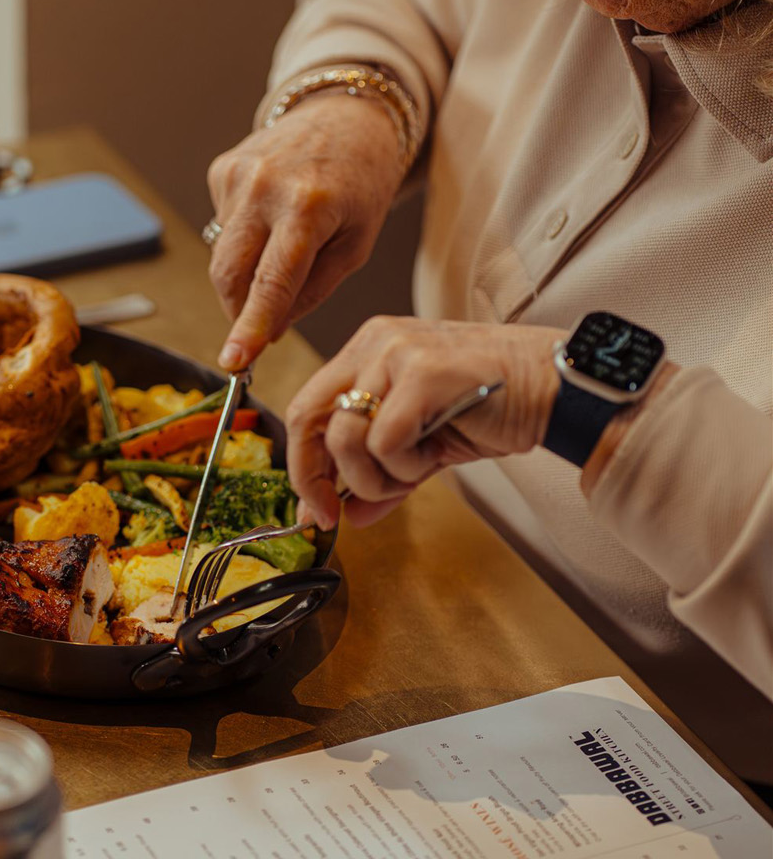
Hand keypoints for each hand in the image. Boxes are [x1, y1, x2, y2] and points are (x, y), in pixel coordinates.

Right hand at [206, 95, 403, 369]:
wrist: (344, 116)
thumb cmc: (361, 184)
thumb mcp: (357, 244)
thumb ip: (313, 291)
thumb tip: (269, 329)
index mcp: (308, 206)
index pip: (271, 282)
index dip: (250, 327)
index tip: (234, 362)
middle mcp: (264, 186)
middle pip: (230, 274)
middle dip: (239, 311)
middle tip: (259, 327)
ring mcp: (236, 174)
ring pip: (222, 255)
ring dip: (246, 273)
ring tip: (283, 249)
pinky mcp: (221, 169)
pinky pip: (223, 226)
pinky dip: (244, 237)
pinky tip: (272, 216)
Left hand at [286, 317, 562, 527]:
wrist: (554, 388)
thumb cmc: (495, 406)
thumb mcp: (426, 444)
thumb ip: (381, 473)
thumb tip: (345, 515)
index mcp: (368, 349)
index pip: (307, 408)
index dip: (303, 465)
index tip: (317, 509)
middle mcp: (375, 343)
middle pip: (307, 417)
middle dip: (315, 478)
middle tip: (335, 512)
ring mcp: (396, 353)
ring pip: (346, 438)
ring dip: (375, 477)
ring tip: (414, 471)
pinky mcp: (422, 373)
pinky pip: (384, 443)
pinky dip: (406, 467)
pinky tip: (435, 455)